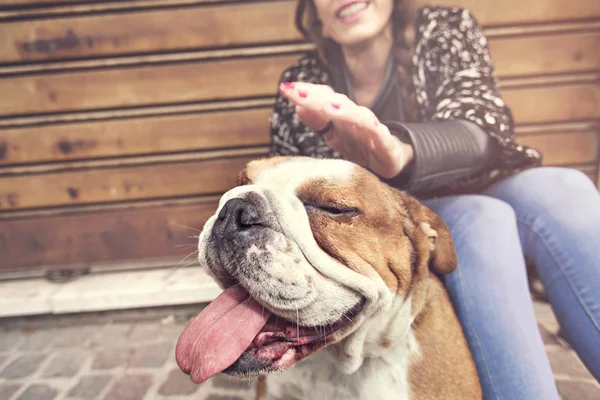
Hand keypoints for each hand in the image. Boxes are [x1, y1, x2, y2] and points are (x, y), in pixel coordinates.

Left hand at [279, 82, 413, 178]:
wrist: (392, 161)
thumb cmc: (362, 146)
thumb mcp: (335, 136)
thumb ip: (318, 122)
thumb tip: (296, 106)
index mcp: (341, 116)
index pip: (323, 99)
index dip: (306, 93)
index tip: (285, 88)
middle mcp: (356, 118)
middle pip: (338, 103)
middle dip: (317, 97)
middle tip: (296, 92)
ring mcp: (372, 130)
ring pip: (359, 115)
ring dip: (344, 109)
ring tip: (327, 106)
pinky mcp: (387, 144)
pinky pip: (380, 134)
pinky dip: (373, 127)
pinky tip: (368, 123)